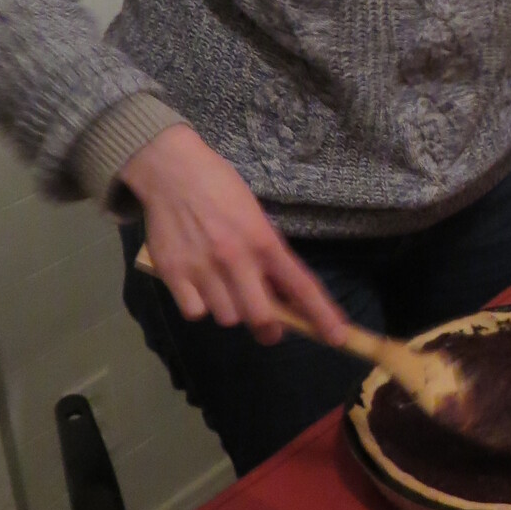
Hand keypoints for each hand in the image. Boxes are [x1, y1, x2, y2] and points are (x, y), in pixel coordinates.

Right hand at [120, 124, 348, 347]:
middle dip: (269, 327)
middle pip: (261, 317)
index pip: (300, 285)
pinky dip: (199, 306)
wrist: (173, 171)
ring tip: (224, 286)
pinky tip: (199, 285)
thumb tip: (283, 295)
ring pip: (227, 317)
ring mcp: (204, 268)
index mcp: (264, 241)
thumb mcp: (256, 216)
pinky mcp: (173, 273)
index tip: (337, 337)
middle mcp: (236, 258)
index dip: (321, 314)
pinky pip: (195, 312)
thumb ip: (268, 254)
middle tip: (270, 326)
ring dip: (231, 310)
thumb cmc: (221, 189)